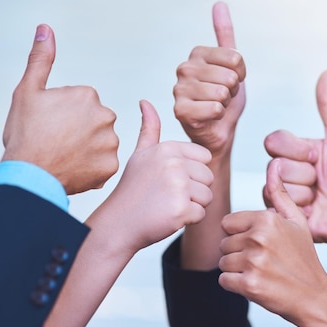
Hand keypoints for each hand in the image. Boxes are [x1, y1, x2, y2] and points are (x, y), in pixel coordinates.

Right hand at [1, 24, 119, 194]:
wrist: (28, 175)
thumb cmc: (24, 133)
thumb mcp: (27, 91)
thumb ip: (41, 59)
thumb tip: (45, 28)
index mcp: (87, 95)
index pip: (80, 103)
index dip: (61, 115)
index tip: (48, 125)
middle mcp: (105, 116)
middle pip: (93, 122)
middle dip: (78, 131)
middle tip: (55, 142)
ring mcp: (110, 143)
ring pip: (99, 143)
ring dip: (86, 149)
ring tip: (63, 156)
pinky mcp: (110, 167)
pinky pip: (103, 165)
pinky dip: (91, 168)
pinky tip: (73, 169)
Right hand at [87, 100, 213, 253]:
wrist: (118, 224)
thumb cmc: (132, 191)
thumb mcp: (140, 155)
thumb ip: (149, 129)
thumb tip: (145, 102)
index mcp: (167, 148)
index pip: (204, 158)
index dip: (191, 172)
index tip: (168, 180)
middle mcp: (173, 164)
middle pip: (208, 178)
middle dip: (193, 191)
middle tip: (167, 196)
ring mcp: (178, 187)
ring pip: (207, 197)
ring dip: (191, 206)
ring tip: (167, 205)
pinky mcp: (182, 209)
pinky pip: (201, 214)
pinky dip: (187, 220)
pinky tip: (167, 217)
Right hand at [173, 1, 245, 157]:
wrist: (217, 131)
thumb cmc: (224, 98)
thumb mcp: (231, 65)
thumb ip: (225, 36)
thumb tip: (219, 4)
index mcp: (197, 54)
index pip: (235, 58)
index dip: (240, 74)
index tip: (231, 83)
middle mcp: (184, 68)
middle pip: (229, 76)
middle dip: (232, 90)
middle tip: (222, 98)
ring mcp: (179, 89)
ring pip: (222, 92)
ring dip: (225, 103)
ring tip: (215, 107)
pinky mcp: (179, 110)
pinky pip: (215, 108)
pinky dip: (218, 116)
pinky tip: (209, 118)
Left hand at [219, 159, 326, 322]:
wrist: (314, 296)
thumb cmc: (303, 258)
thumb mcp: (297, 221)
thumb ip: (280, 195)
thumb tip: (273, 165)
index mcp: (267, 219)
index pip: (227, 224)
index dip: (240, 235)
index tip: (259, 244)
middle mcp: (259, 237)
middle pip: (224, 243)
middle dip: (238, 253)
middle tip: (263, 261)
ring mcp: (254, 261)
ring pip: (223, 262)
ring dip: (236, 270)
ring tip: (261, 272)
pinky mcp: (249, 284)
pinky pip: (223, 280)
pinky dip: (235, 285)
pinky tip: (256, 284)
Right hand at [263, 71, 326, 247]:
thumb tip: (326, 72)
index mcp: (293, 149)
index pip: (274, 141)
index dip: (298, 151)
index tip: (318, 157)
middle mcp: (282, 169)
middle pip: (276, 166)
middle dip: (305, 175)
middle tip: (322, 182)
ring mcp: (280, 192)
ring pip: (276, 187)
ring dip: (304, 194)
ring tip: (319, 198)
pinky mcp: (280, 213)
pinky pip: (277, 206)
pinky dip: (299, 209)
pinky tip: (312, 211)